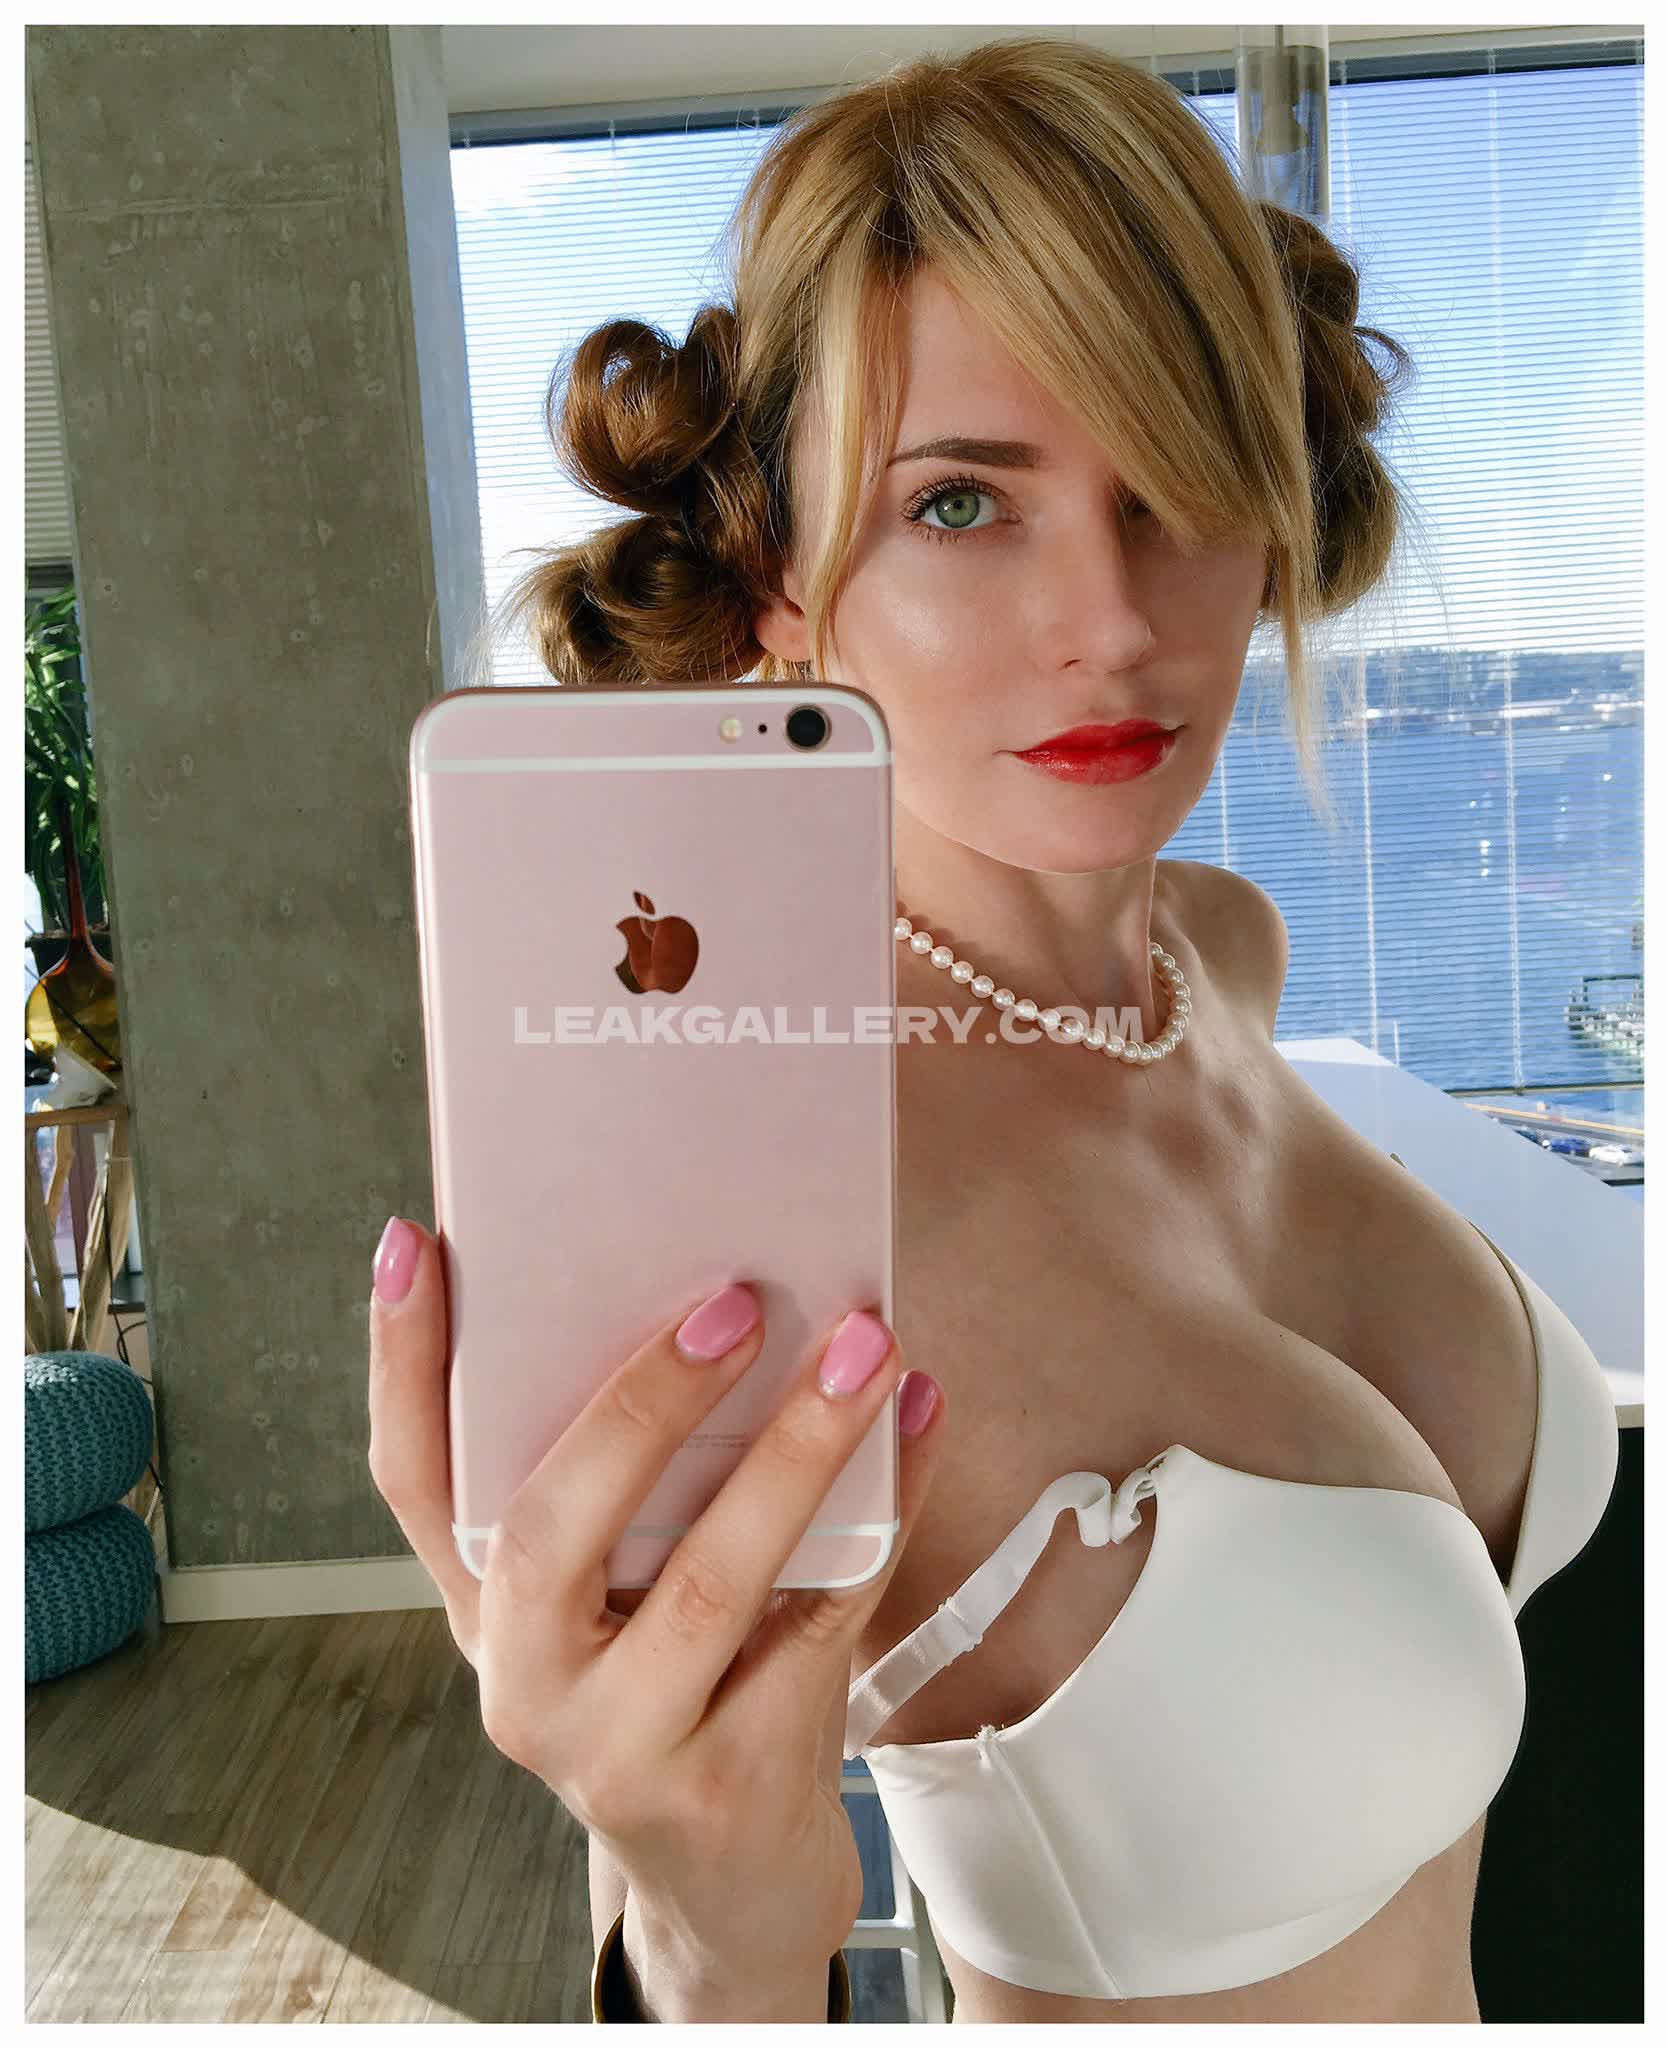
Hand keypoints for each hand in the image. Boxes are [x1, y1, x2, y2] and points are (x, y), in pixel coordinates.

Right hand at [365, 1216, 946, 2009]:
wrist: (733, 1888)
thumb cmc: (677, 1695)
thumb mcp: (609, 1603)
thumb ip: (620, 1482)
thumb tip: (692, 1287)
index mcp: (484, 1613)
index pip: (410, 1481)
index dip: (401, 1364)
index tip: (419, 1242)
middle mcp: (526, 1684)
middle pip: (546, 1530)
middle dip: (639, 1404)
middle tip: (734, 1302)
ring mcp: (624, 1750)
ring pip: (708, 1586)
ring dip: (795, 1451)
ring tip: (864, 1345)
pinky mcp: (736, 1786)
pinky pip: (827, 1620)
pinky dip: (886, 1510)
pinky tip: (919, 1418)